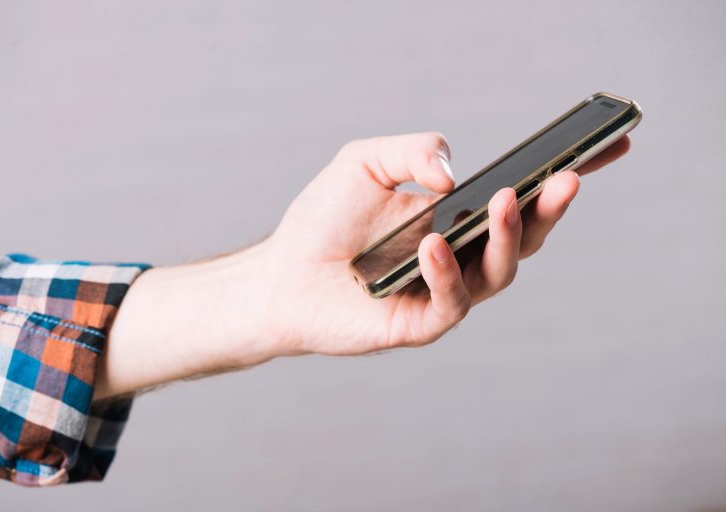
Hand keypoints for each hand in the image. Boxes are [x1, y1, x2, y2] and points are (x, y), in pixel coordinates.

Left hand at [96, 132, 629, 398]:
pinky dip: (446, 271)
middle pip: (526, 237)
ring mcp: (445, 292)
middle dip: (551, 208)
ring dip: (508, 236)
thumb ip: (414, 151)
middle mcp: (461, 256)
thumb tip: (456, 177)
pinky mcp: (421, 323)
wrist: (282, 274)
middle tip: (567, 178)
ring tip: (507, 201)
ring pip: (499, 272)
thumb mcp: (366, 161)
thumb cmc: (324, 219)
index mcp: (457, 218)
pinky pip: (450, 301)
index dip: (563, 176)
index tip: (609, 146)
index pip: (521, 196)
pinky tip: (433, 243)